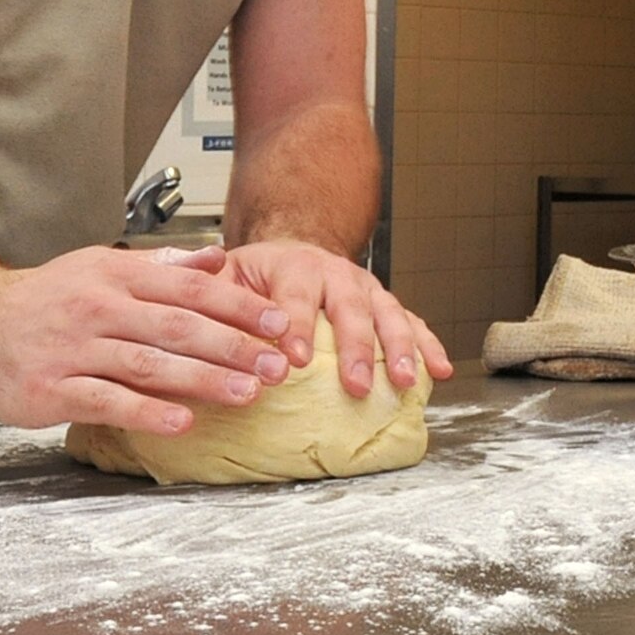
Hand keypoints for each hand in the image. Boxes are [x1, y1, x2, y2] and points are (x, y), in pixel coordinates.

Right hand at [0, 244, 292, 436]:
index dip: (239, 305)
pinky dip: (147, 411)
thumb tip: (218, 258)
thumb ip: (161, 266)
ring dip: (202, 380)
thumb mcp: (101, 267)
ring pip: (148, 363)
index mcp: (116, 274)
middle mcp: (98, 307)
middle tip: (277, 365)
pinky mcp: (53, 389)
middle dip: (233, 346)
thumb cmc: (44, 298)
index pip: (190, 288)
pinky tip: (182, 422)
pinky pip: (107, 401)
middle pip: (177, 325)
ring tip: (246, 394)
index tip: (280, 322)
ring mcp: (74, 349)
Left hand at [217, 240, 453, 397]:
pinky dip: (428, 346)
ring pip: (388, 315)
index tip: (293, 360)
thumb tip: (196, 306)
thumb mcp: (228, 274)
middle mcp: (336, 275)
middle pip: (349, 309)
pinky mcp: (385, 305)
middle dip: (354, 348)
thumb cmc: (259, 274)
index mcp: (294, 267)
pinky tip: (439, 371)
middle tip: (355, 385)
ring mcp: (366, 290)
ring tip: (402, 381)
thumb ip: (212, 290)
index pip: (295, 297)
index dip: (296, 326)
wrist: (295, 249)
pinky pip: (413, 323)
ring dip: (398, 349)